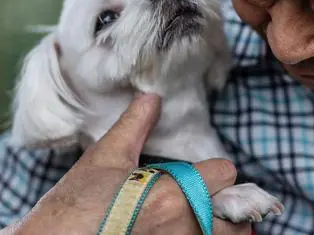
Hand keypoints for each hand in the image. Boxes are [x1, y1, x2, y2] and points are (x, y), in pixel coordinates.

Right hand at [3, 93, 250, 234]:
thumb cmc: (74, 208)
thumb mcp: (104, 161)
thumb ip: (135, 127)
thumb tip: (151, 98)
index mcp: (172, 195)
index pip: (225, 173)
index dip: (213, 171)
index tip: (199, 174)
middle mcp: (181, 227)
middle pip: (234, 217)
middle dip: (222, 205)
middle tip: (202, 201)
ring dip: (215, 227)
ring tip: (193, 219)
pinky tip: (176, 230)